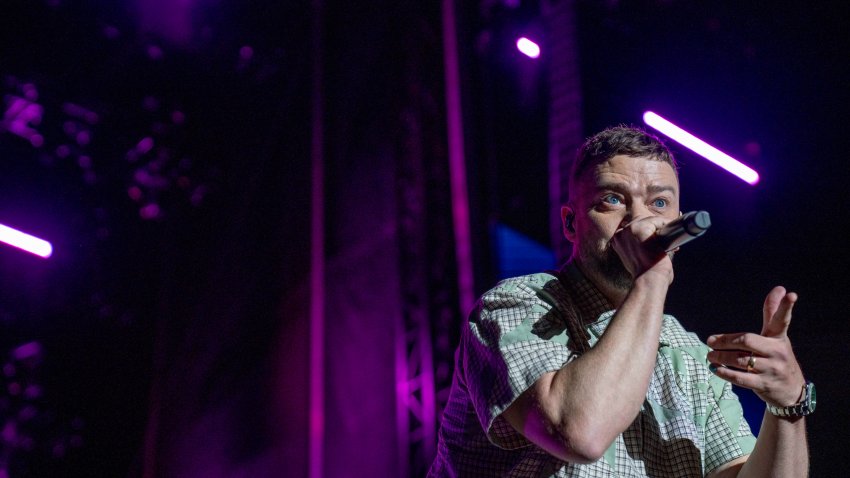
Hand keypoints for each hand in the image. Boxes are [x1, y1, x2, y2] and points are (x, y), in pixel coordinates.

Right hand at [610, 216, 673, 281]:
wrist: (648, 280)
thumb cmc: (645, 274)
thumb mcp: (635, 259)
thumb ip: (637, 247)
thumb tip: (652, 239)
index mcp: (617, 240)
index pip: (634, 227)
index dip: (649, 232)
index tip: (658, 242)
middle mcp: (621, 233)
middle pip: (642, 220)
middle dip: (656, 228)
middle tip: (666, 241)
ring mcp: (629, 230)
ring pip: (650, 220)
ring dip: (662, 227)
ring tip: (670, 239)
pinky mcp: (640, 229)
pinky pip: (657, 220)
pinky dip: (666, 225)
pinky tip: (671, 234)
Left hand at [706, 286, 805, 406]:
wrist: (791, 390)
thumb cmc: (778, 357)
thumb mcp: (777, 336)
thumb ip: (772, 314)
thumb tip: (780, 288)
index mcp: (779, 338)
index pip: (782, 320)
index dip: (785, 307)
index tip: (791, 294)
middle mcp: (777, 352)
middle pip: (747, 341)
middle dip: (726, 341)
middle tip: (710, 341)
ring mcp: (771, 369)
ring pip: (740, 360)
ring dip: (721, 357)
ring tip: (710, 355)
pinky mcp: (763, 385)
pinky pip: (740, 378)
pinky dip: (725, 373)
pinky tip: (715, 369)